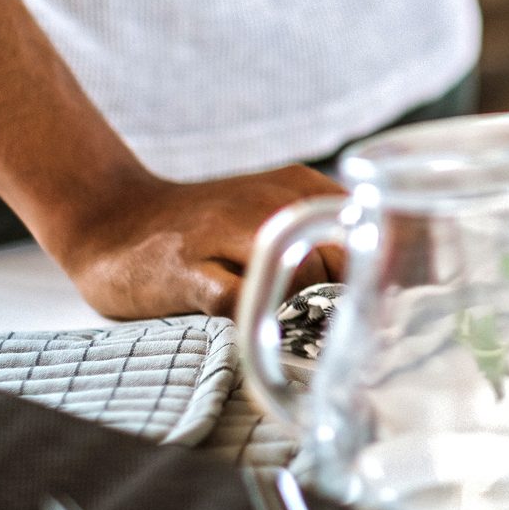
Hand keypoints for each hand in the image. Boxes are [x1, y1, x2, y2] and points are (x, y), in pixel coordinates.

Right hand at [47, 164, 345, 319]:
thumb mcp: (274, 213)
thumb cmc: (208, 229)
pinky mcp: (186, 269)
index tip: (371, 303)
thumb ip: (327, 237)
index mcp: (296, 186)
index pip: (368, 228)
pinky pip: (237, 302)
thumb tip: (394, 281)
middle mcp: (266, 201)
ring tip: (277, 321)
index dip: (374, 272)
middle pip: (339, 258)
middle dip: (338, 299)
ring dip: (299, 312)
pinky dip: (251, 321)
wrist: (114, 219)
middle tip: (317, 322)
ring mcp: (223, 232)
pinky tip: (245, 323)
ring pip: (298, 276)